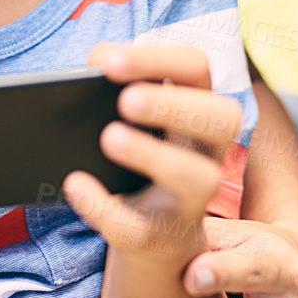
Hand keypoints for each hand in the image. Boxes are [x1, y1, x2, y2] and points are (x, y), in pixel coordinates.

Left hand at [62, 41, 241, 297]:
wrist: (154, 239)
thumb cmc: (138, 160)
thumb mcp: (135, 119)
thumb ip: (117, 84)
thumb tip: (95, 62)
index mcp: (200, 109)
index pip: (197, 68)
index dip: (159, 58)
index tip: (107, 61)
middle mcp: (209, 153)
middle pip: (222, 119)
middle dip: (173, 105)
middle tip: (124, 101)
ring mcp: (192, 201)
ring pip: (197, 178)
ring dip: (153, 154)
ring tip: (109, 138)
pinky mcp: (161, 238)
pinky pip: (137, 227)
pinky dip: (103, 206)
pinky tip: (75, 185)